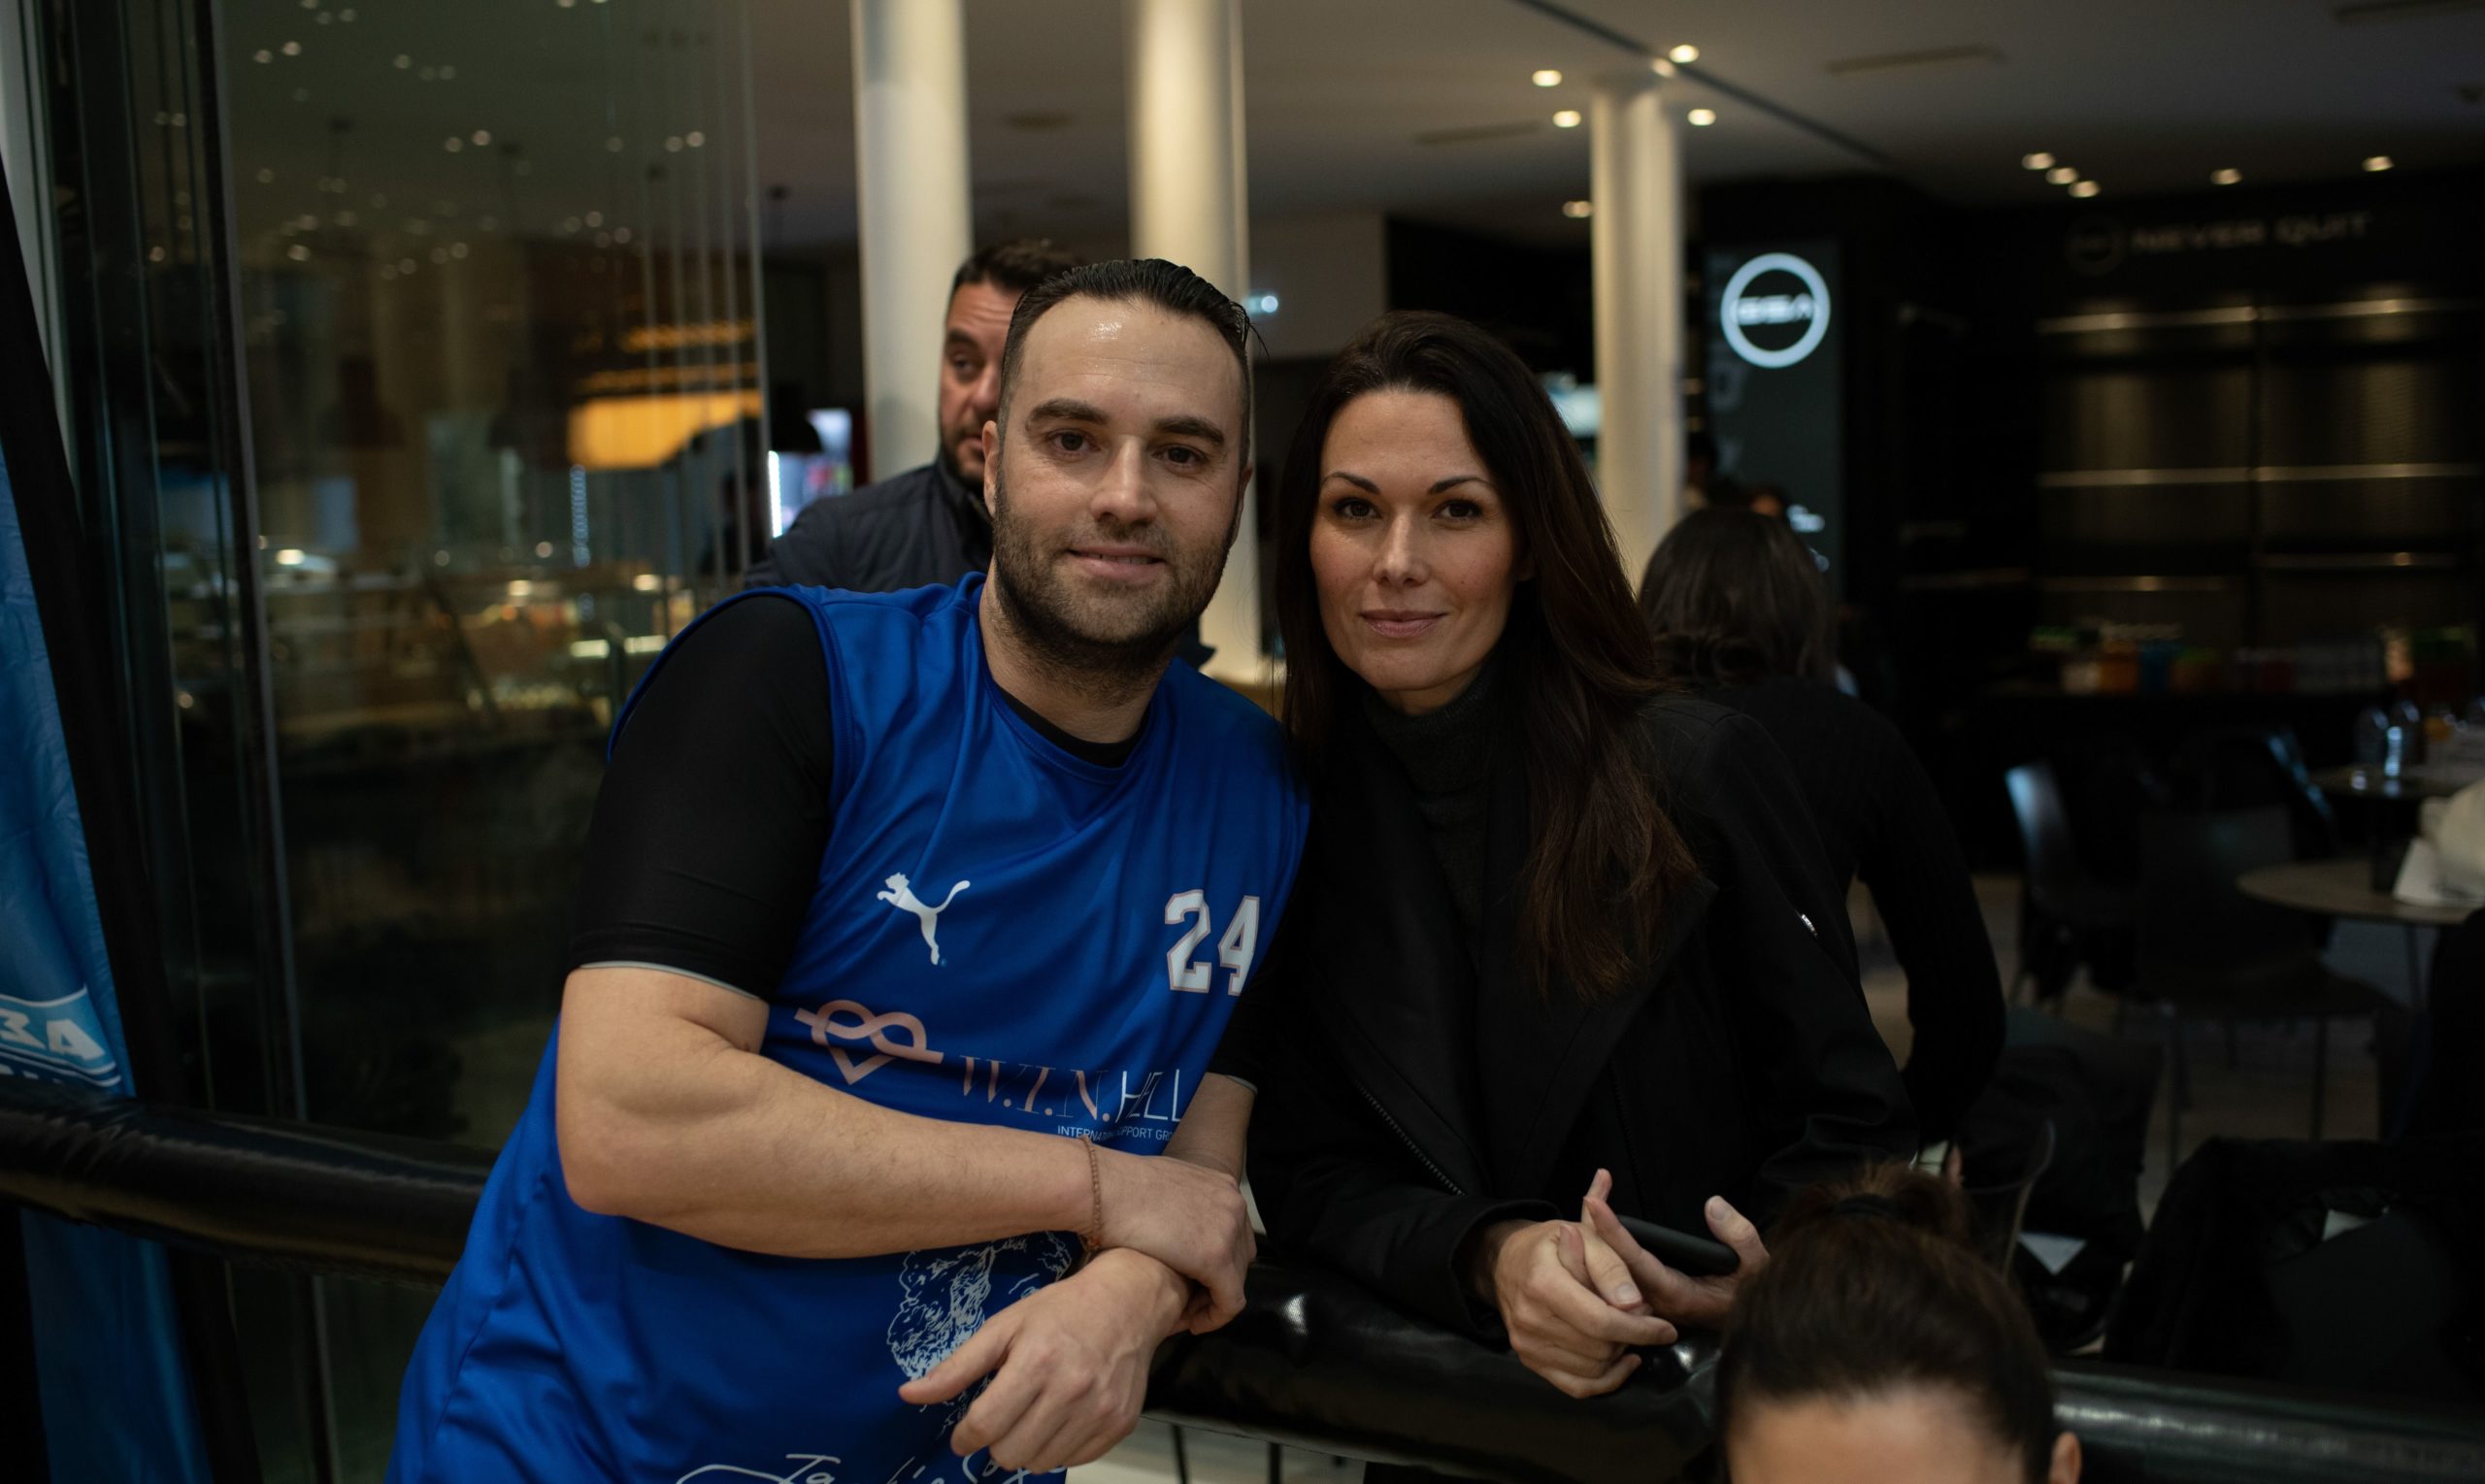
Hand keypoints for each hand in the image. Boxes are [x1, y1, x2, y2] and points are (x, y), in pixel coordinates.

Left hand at [898, 1247, 1186, 1473]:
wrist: (1128, 1302)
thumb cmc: (1060, 1310)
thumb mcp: (1004, 1326)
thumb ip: (957, 1367)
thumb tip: (908, 1396)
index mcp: (1036, 1362)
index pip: (985, 1426)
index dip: (965, 1436)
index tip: (964, 1432)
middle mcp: (1071, 1390)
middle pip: (1009, 1453)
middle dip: (996, 1441)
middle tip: (1003, 1417)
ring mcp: (1100, 1410)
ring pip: (1040, 1463)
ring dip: (1027, 1446)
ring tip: (1033, 1415)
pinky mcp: (1120, 1425)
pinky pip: (1072, 1461)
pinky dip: (1058, 1447)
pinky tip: (1061, 1417)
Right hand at [1093, 1145, 1254, 1329]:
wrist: (1102, 1189)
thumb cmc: (1117, 1190)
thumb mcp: (1163, 1189)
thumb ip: (1181, 1206)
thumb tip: (1176, 1222)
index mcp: (1222, 1185)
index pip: (1235, 1233)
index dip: (1217, 1262)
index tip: (1192, 1280)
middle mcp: (1233, 1204)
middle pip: (1240, 1257)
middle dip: (1218, 1282)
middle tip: (1190, 1301)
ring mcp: (1228, 1230)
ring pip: (1236, 1281)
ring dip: (1214, 1300)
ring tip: (1187, 1313)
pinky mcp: (1216, 1259)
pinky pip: (1230, 1301)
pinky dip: (1214, 1317)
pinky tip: (1193, 1324)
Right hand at [1482, 1216, 1677, 1398]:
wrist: (1506, 1262)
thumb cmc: (1552, 1245)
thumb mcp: (1586, 1236)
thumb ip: (1612, 1267)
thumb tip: (1632, 1305)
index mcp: (1543, 1284)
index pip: (1600, 1321)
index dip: (1640, 1329)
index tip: (1666, 1329)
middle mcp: (1530, 1320)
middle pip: (1600, 1348)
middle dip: (1631, 1337)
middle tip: (1644, 1319)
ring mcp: (1527, 1345)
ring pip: (1593, 1370)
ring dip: (1619, 1354)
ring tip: (1627, 1331)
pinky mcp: (1530, 1361)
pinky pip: (1577, 1387)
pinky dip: (1606, 1380)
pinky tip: (1621, 1360)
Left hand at [1581, 1173, 1767, 1330]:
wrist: (1748, 1325)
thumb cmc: (1751, 1295)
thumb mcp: (1757, 1265)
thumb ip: (1739, 1236)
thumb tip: (1713, 1205)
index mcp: (1675, 1294)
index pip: (1635, 1260)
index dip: (1613, 1233)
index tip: (1595, 1204)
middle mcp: (1653, 1302)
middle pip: (1611, 1270)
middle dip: (1594, 1233)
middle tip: (1588, 1195)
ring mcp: (1645, 1303)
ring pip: (1608, 1278)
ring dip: (1596, 1243)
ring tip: (1587, 1205)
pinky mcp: (1644, 1301)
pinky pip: (1615, 1280)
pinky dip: (1604, 1253)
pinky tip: (1596, 1229)